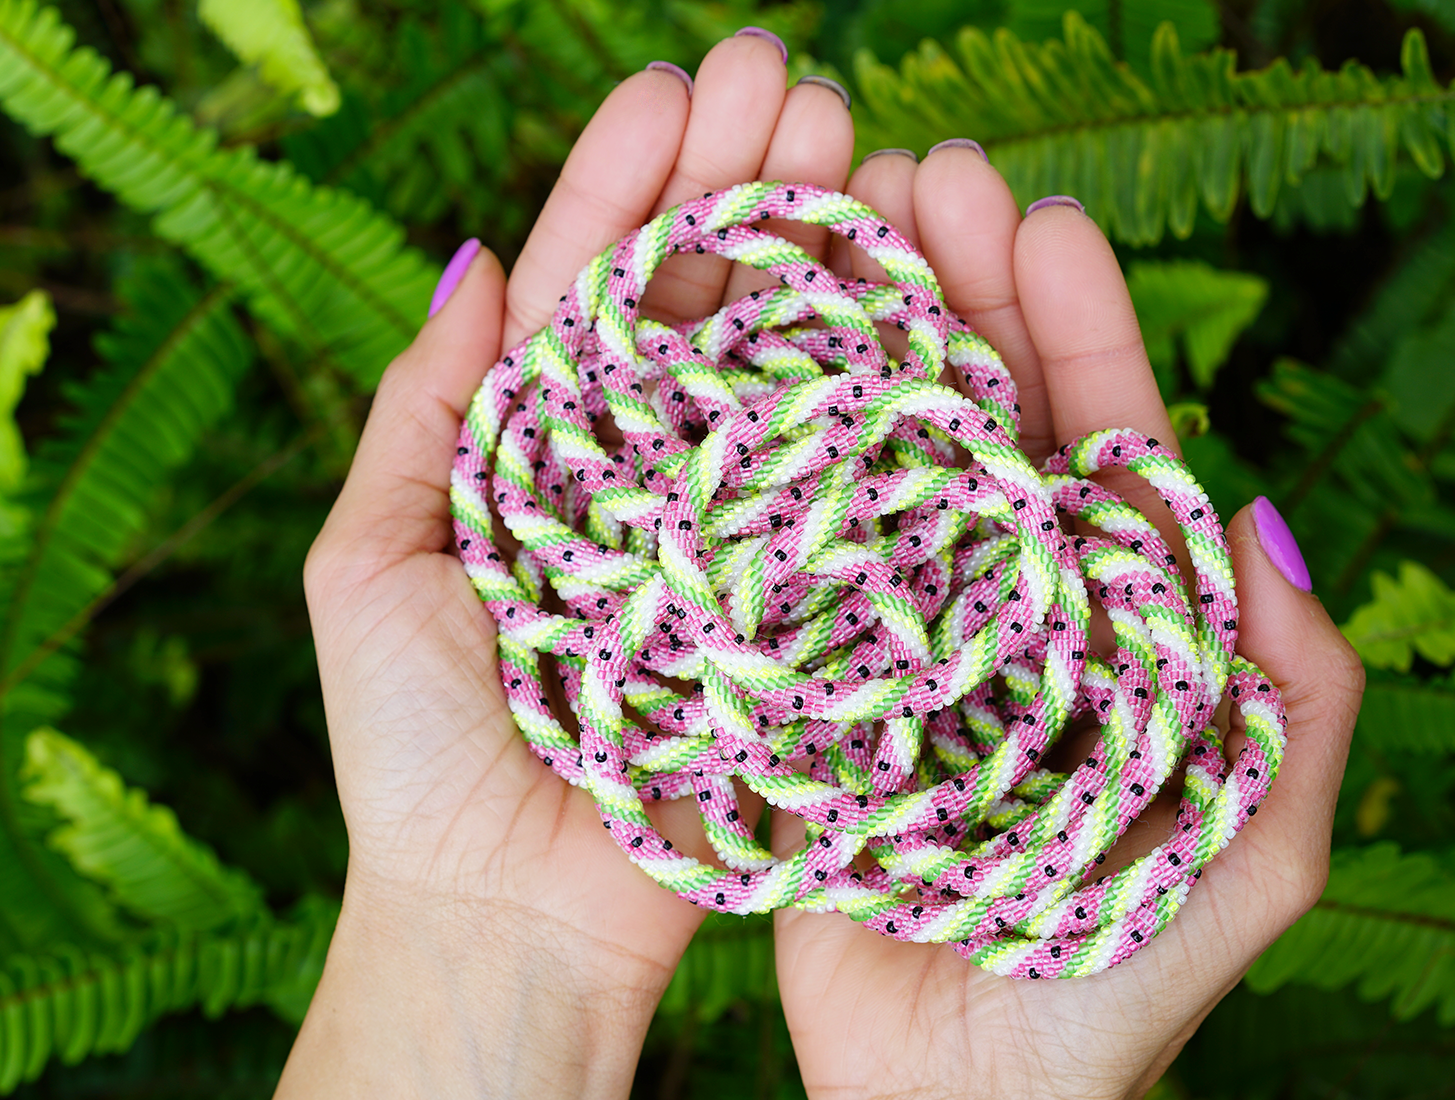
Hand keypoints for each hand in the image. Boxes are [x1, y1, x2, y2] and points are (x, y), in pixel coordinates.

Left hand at [279, 32, 855, 1098]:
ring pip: (787, 366)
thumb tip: (472, 260)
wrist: (507, 916)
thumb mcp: (373, 563)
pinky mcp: (810, 600)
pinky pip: (847, 479)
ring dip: (821, 250)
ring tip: (858, 142)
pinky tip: (906, 287)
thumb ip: (421, 411)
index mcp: (551, 447)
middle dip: (747, 181)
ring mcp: (743, 531)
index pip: (596, 286)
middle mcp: (659, 473)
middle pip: (708, 303)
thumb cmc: (416, 751)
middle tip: (797, 76)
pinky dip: (877, 383)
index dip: (633, 180)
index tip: (677, 82)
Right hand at [770, 147, 1366, 1098]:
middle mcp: (991, 612)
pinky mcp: (798, 691)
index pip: (1098, 452)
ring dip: (857, 350)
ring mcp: (887, 640)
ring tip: (827, 227)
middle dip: (957, 298)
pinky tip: (730, 375)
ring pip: (874, 471)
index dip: (1077, 334)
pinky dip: (760, 471)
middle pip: (979, 431)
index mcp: (1103, 627)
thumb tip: (1252, 510)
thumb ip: (1294, 695)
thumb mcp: (1258, 850)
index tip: (1038, 222)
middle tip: (915, 173)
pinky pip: (782, 566)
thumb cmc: (1117, 996)